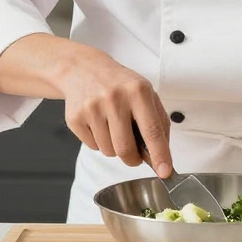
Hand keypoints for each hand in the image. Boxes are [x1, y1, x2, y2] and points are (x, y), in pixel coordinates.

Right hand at [58, 43, 172, 177]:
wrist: (84, 69)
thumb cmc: (120, 84)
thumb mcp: (145, 93)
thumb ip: (158, 122)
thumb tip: (162, 155)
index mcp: (138, 91)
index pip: (152, 130)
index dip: (160, 154)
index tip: (165, 172)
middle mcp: (115, 98)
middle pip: (126, 149)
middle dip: (133, 159)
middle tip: (134, 153)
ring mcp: (92, 108)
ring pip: (108, 151)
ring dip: (114, 147)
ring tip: (113, 126)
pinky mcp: (75, 118)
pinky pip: (93, 147)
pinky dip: (99, 142)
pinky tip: (99, 123)